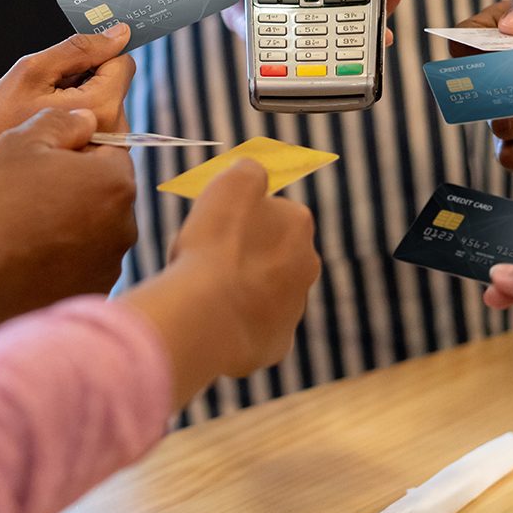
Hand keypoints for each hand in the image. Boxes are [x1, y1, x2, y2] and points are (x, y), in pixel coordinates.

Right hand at [0, 32, 134, 331]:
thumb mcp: (19, 141)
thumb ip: (62, 121)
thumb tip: (88, 119)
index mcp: (115, 181)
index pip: (110, 145)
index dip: (75, 142)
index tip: (43, 152)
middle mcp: (125, 225)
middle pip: (104, 188)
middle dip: (75, 182)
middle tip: (27, 187)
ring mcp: (110, 264)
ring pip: (93, 226)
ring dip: (68, 219)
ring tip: (22, 224)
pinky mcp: (92, 293)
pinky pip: (81, 261)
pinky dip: (61, 255)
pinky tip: (26, 254)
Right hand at [121, 160, 319, 406]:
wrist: (206, 313)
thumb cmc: (215, 242)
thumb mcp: (230, 183)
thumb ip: (249, 169)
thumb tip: (255, 170)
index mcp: (298, 224)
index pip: (272, 211)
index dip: (239, 216)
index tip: (215, 225)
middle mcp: (307, 266)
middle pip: (272, 253)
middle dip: (246, 253)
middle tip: (208, 256)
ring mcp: (294, 309)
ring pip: (264, 291)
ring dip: (241, 287)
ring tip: (205, 288)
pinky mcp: (277, 344)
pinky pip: (255, 327)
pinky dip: (237, 322)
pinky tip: (213, 316)